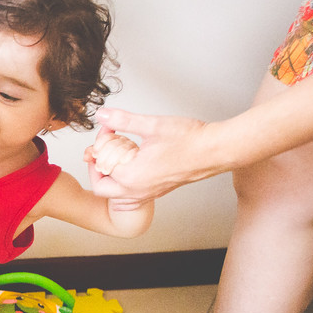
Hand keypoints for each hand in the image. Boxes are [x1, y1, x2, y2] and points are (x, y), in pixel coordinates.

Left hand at [85, 108, 217, 202]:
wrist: (215, 150)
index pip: (100, 163)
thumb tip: (102, 115)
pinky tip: (134, 165)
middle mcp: (137, 190)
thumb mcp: (151, 125)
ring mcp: (148, 194)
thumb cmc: (188, 139)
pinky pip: (132, 197)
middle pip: (101, 188)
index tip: (108, 129)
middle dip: (97, 170)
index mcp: (131, 176)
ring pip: (116, 196)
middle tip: (102, 152)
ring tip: (117, 159)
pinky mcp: (158, 192)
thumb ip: (122, 120)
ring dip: (110, 180)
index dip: (99, 143)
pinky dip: (125, 186)